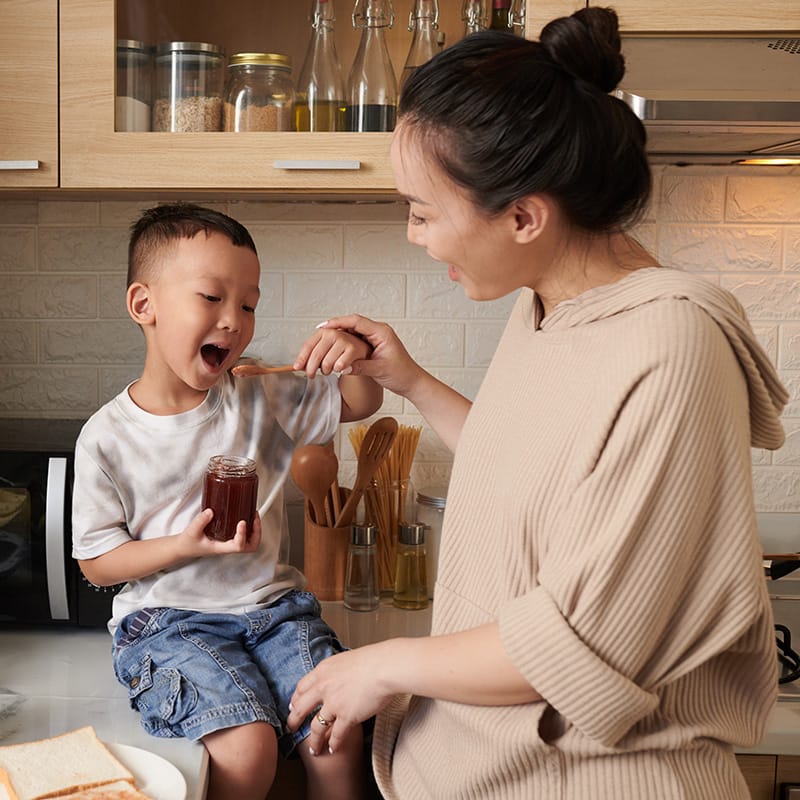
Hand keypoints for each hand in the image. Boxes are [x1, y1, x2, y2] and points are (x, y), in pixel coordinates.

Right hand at [176, 509, 261, 559]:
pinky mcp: (229, 537)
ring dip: (255, 530)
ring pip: (250, 541)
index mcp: (221, 548)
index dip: (243, 535)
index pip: (238, 546)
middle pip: (251, 546)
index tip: (242, 522)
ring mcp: (230, 542)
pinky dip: (250, 527)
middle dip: (256, 533)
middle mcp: (228, 546)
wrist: (184, 547)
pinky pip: (245, 535)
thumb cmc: (188, 543)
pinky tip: (247, 515)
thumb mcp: (191, 531)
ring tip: (254, 515)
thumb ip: (200, 522)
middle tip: (255, 519)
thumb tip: (211, 511)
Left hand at [287, 644, 394, 755]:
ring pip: (316, 728)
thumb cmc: (374, 659)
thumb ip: (339, 670)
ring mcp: (334, 703)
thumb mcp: (347, 658)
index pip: (302, 687)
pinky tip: (333, 749)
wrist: (385, 667)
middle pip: (301, 708)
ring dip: (314, 741)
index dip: (296, 699)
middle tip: (291, 728)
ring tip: (313, 749)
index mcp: (323, 671)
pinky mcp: (346, 716)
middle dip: (294, 721)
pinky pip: (336, 735)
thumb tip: (340, 674)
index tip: (294, 705)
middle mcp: (324, 687)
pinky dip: (334, 744)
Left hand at [293, 327, 371, 378]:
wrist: (363, 352)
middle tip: (311, 375)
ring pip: (327, 363)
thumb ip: (311, 356)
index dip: (301, 358)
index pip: (308, 346)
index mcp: (324, 332)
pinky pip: (339, 366)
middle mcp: (333, 334)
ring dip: (327, 371)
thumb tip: (296, 366)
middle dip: (311, 369)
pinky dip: (338, 371)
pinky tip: (340, 369)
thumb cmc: (342, 351)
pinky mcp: (354, 349)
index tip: (296, 368)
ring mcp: (344, 340)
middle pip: (315, 356)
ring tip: (330, 370)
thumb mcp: (325, 351)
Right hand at [310, 315, 424, 397]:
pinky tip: (334, 345)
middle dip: (336, 326)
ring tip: (323, 337)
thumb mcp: (379, 371)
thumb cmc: (401, 375)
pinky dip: (345, 340)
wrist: (412, 381)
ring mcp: (376, 337)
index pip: (356, 321)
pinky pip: (356, 338)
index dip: (338, 322)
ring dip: (339, 333)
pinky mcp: (374, 344)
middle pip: (353, 323)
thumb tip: (341, 368)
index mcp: (382, 332)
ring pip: (354, 330)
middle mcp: (379, 331)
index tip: (323, 327)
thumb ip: (361, 367)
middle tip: (319, 331)